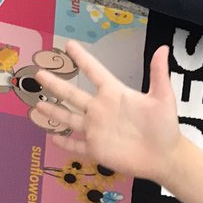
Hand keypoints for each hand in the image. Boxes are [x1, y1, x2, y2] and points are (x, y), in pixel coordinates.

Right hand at [34, 40, 186, 182]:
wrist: (166, 157)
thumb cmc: (165, 126)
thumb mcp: (163, 98)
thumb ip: (158, 73)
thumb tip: (163, 48)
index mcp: (114, 94)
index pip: (94, 72)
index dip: (82, 58)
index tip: (69, 45)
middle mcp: (101, 110)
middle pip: (72, 95)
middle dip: (55, 84)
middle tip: (39, 73)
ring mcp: (97, 130)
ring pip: (69, 119)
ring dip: (53, 113)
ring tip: (36, 104)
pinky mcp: (96, 149)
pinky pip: (76, 145)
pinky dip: (65, 143)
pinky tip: (52, 138)